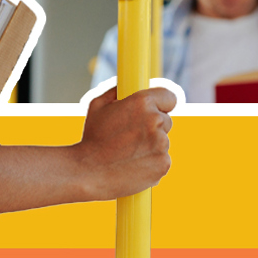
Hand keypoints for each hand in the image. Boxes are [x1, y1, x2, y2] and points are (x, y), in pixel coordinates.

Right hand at [71, 86, 174, 200]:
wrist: (88, 172)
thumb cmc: (92, 138)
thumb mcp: (98, 105)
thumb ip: (117, 91)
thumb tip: (128, 85)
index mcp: (142, 102)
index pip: (169, 97)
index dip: (163, 103)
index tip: (157, 109)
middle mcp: (156, 121)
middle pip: (166, 121)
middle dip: (153, 127)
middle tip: (131, 136)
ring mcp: (162, 144)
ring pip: (163, 142)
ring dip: (151, 146)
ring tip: (127, 153)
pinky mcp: (163, 164)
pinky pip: (162, 159)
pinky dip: (151, 162)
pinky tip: (133, 165)